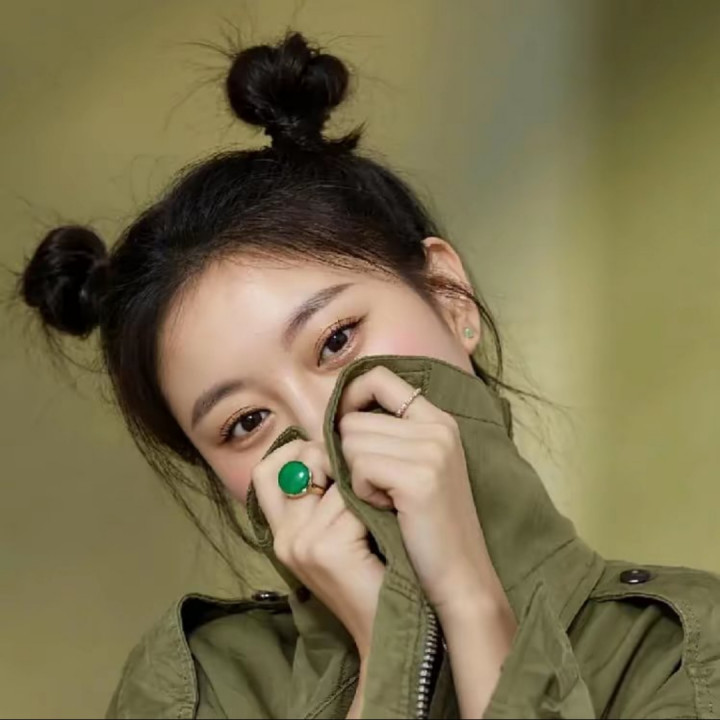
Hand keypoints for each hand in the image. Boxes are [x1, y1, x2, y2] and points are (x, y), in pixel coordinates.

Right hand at [251, 438, 383, 658]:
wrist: (385, 625)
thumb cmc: (370, 569)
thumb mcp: (336, 529)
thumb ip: (325, 492)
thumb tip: (332, 441)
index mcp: (280, 531)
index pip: (267, 470)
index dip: (295, 451)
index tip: (329, 457)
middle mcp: (283, 535)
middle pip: (298, 461)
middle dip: (333, 458)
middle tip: (362, 478)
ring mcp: (300, 543)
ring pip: (334, 479)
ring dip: (362, 487)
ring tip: (379, 507)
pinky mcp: (325, 550)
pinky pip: (352, 503)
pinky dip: (374, 507)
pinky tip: (385, 525)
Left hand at [337, 366, 507, 616]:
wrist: (459, 577)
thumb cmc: (426, 527)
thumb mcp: (414, 467)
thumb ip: (387, 435)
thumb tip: (335, 417)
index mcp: (437, 419)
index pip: (378, 377)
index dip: (350, 397)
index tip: (342, 428)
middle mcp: (438, 426)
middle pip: (353, 420)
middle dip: (350, 456)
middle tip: (378, 488)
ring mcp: (432, 449)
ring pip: (350, 443)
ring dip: (355, 478)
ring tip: (386, 501)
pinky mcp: (420, 476)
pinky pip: (358, 468)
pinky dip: (361, 493)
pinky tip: (386, 510)